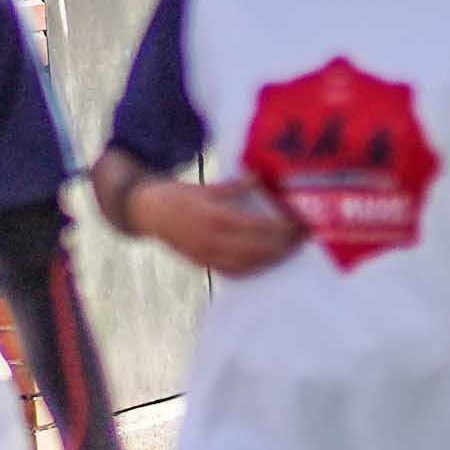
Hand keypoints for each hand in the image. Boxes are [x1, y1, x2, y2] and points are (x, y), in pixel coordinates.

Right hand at [120, 175, 305, 277]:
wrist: (147, 213)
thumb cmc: (178, 195)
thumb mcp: (206, 186)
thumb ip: (235, 186)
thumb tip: (261, 177)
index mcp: (215, 217)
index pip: (257, 227)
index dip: (280, 228)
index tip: (298, 224)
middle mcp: (213, 240)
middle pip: (256, 249)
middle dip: (282, 247)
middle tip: (302, 240)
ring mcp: (207, 255)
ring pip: (246, 265)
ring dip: (270, 260)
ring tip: (288, 252)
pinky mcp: (202, 263)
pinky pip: (231, 272)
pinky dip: (250, 270)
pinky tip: (264, 264)